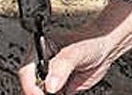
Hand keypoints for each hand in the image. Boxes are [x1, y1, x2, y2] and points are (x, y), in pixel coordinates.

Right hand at [16, 0, 131, 93]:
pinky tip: (65, 91)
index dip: (30, 85)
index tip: (43, 93)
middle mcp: (40, 63)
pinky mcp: (56, 88)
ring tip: (63, 89)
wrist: (105, 49)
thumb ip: (63, 66)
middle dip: (39, 92)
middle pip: (30, 85)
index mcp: (39, 49)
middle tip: (57, 92)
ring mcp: (48, 76)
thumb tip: (50, 85)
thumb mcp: (76, 52)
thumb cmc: (92, 42)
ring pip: (39, 93)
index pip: (26, 71)